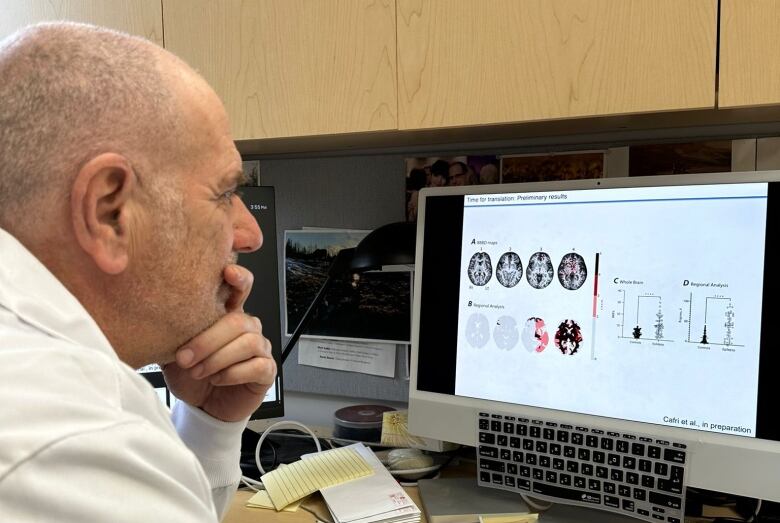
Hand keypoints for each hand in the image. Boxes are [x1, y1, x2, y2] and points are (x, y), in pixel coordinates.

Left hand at [163, 264, 276, 421]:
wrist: (202, 407)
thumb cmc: (191, 376)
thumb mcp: (174, 351)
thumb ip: (170, 331)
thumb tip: (149, 315)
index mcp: (227, 315)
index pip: (240, 288)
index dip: (239, 278)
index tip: (228, 271)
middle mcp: (247, 328)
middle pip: (238, 321)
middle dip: (209, 340)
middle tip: (185, 357)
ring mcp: (260, 349)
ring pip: (248, 343)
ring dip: (218, 358)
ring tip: (198, 371)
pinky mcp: (266, 371)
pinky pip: (257, 366)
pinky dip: (233, 373)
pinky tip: (217, 379)